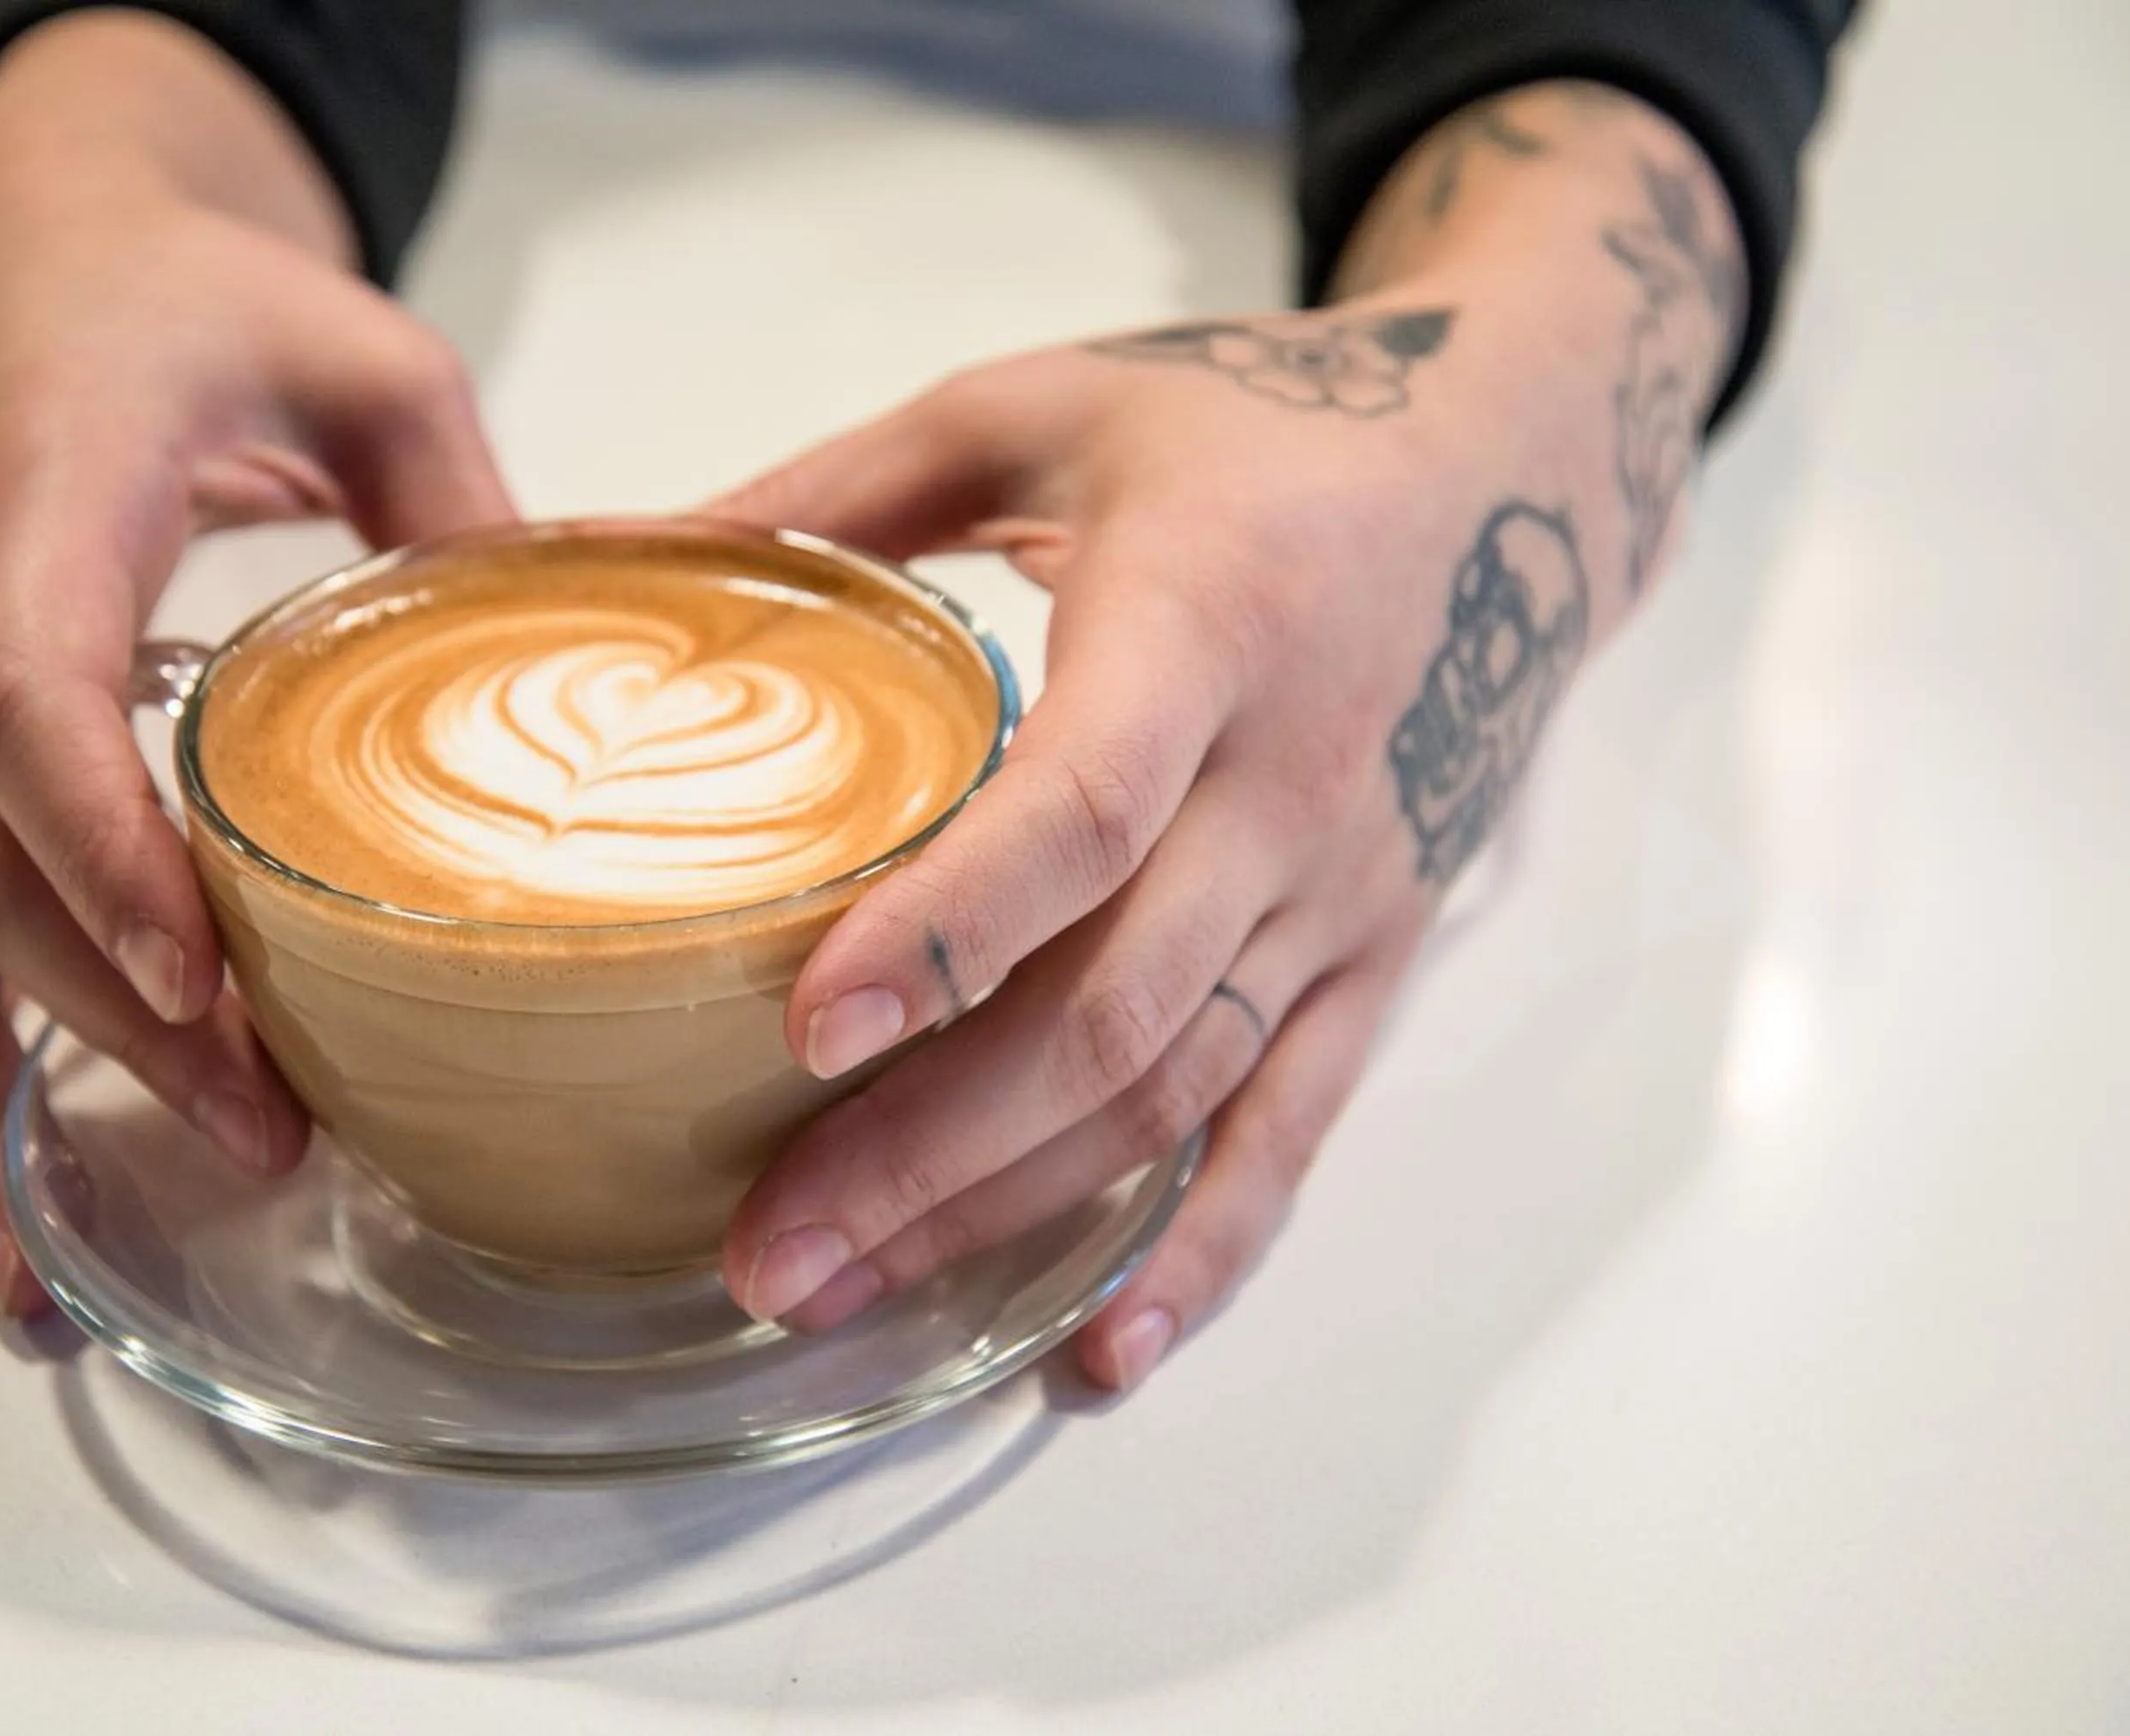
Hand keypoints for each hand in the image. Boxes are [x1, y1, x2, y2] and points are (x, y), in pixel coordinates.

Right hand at [0, 15, 514, 1314]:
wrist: (39, 261)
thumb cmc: (198, 295)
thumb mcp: (360, 347)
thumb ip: (456, 488)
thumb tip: (577, 668)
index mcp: (45, 507)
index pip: (28, 700)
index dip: (98, 850)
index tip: (194, 981)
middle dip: (100, 1019)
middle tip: (257, 1134)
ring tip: (45, 1275)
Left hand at [711, 85, 1742, 1388]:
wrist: (1510, 472)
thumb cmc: (1251, 429)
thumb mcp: (1045, 403)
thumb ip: (841, 486)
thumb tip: (619, 549)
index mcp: (1205, 629)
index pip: (1082, 811)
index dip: (947, 930)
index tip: (801, 1030)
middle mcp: (1288, 789)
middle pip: (1113, 1009)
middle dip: (931, 1149)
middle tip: (761, 1253)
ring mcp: (1345, 895)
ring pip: (1178, 1093)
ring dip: (1014, 1215)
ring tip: (841, 1297)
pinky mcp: (1376, 959)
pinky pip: (1295, 1130)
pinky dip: (1204, 1253)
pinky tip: (1098, 1355)